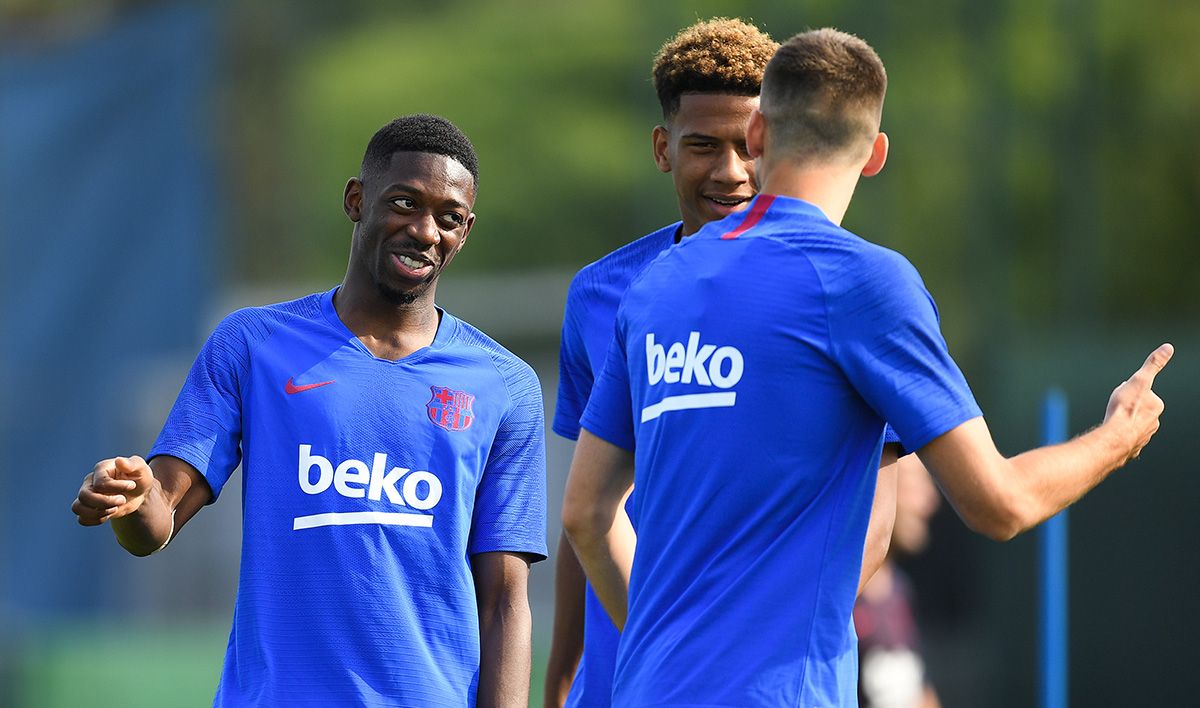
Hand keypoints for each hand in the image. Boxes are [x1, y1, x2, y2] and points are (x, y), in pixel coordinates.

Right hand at [72, 456, 155, 525]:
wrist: (140, 492)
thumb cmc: (139, 478)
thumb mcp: (142, 469)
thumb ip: (133, 464)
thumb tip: (119, 461)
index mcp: (101, 469)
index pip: (100, 483)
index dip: (117, 487)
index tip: (132, 485)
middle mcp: (90, 482)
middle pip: (84, 496)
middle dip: (105, 502)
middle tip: (122, 500)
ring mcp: (88, 495)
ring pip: (77, 507)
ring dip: (98, 513)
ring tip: (114, 509)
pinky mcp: (89, 508)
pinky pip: (82, 518)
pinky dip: (95, 520)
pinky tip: (109, 515)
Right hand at [1103, 343, 1172, 461]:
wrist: (1115, 437)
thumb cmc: (1126, 410)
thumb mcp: (1139, 380)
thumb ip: (1154, 364)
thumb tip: (1168, 348)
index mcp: (1156, 406)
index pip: (1142, 393)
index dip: (1130, 391)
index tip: (1123, 394)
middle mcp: (1154, 422)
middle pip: (1138, 409)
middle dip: (1128, 407)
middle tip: (1116, 407)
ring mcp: (1143, 436)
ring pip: (1132, 425)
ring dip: (1123, 421)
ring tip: (1112, 420)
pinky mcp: (1132, 448)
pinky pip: (1125, 439)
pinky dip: (1119, 436)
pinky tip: (1111, 434)